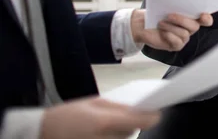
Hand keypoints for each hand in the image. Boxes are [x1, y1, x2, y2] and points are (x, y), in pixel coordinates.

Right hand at [41, 96, 159, 138]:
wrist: (41, 134)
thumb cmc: (67, 116)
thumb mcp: (93, 103)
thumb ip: (118, 107)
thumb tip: (140, 109)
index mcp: (106, 122)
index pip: (143, 121)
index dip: (152, 116)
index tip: (156, 111)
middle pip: (133, 131)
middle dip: (132, 122)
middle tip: (122, 115)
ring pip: (124, 138)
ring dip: (121, 132)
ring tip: (105, 125)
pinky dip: (113, 138)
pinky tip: (102, 132)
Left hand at [131, 9, 212, 50]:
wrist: (143, 24)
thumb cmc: (156, 13)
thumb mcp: (166, 6)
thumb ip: (176, 5)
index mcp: (192, 17)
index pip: (206, 19)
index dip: (207, 18)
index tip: (202, 15)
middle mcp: (190, 28)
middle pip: (195, 26)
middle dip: (182, 20)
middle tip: (169, 15)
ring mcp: (184, 37)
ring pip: (184, 34)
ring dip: (171, 27)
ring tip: (161, 23)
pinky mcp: (176, 45)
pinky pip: (177, 42)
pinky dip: (169, 35)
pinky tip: (162, 32)